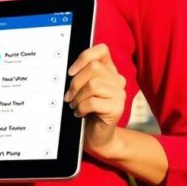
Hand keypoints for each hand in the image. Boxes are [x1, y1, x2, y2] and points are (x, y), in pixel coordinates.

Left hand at [64, 43, 126, 159]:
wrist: (97, 135)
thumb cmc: (87, 110)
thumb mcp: (82, 89)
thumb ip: (80, 75)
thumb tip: (66, 69)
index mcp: (109, 70)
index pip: (102, 50)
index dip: (84, 56)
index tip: (71, 71)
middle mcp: (117, 79)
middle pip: (94, 67)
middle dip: (75, 82)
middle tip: (68, 96)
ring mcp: (119, 94)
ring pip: (93, 85)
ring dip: (78, 97)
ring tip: (74, 105)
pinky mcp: (118, 108)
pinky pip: (94, 102)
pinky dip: (81, 108)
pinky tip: (79, 113)